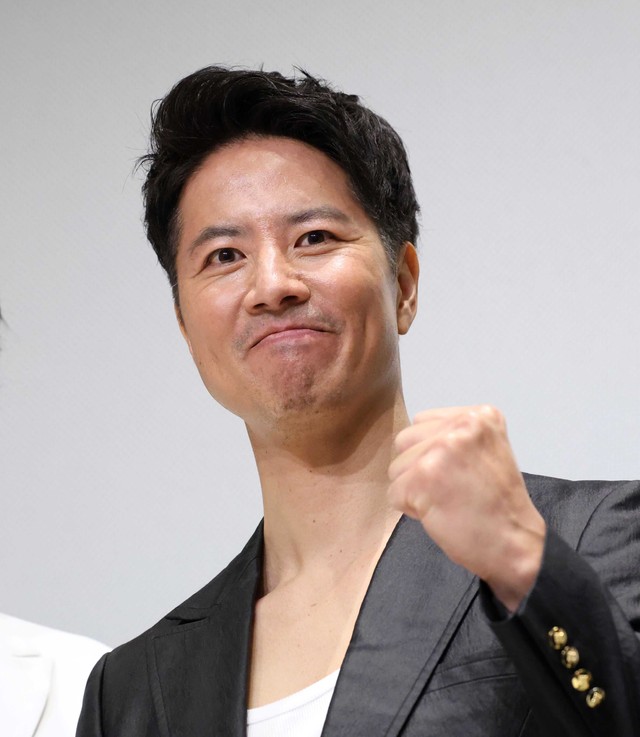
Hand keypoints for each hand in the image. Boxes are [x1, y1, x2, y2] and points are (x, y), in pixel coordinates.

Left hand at [388, 405, 545, 611]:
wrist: (515, 543)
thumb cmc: (499, 505)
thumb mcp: (487, 450)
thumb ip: (456, 436)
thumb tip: (413, 439)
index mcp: (480, 415)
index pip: (422, 422)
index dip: (432, 453)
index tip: (460, 472)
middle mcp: (462, 425)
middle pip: (405, 442)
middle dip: (418, 468)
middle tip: (452, 489)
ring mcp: (442, 450)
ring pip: (396, 467)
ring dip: (414, 489)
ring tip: (448, 500)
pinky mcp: (424, 477)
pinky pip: (394, 493)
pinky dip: (411, 509)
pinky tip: (440, 513)